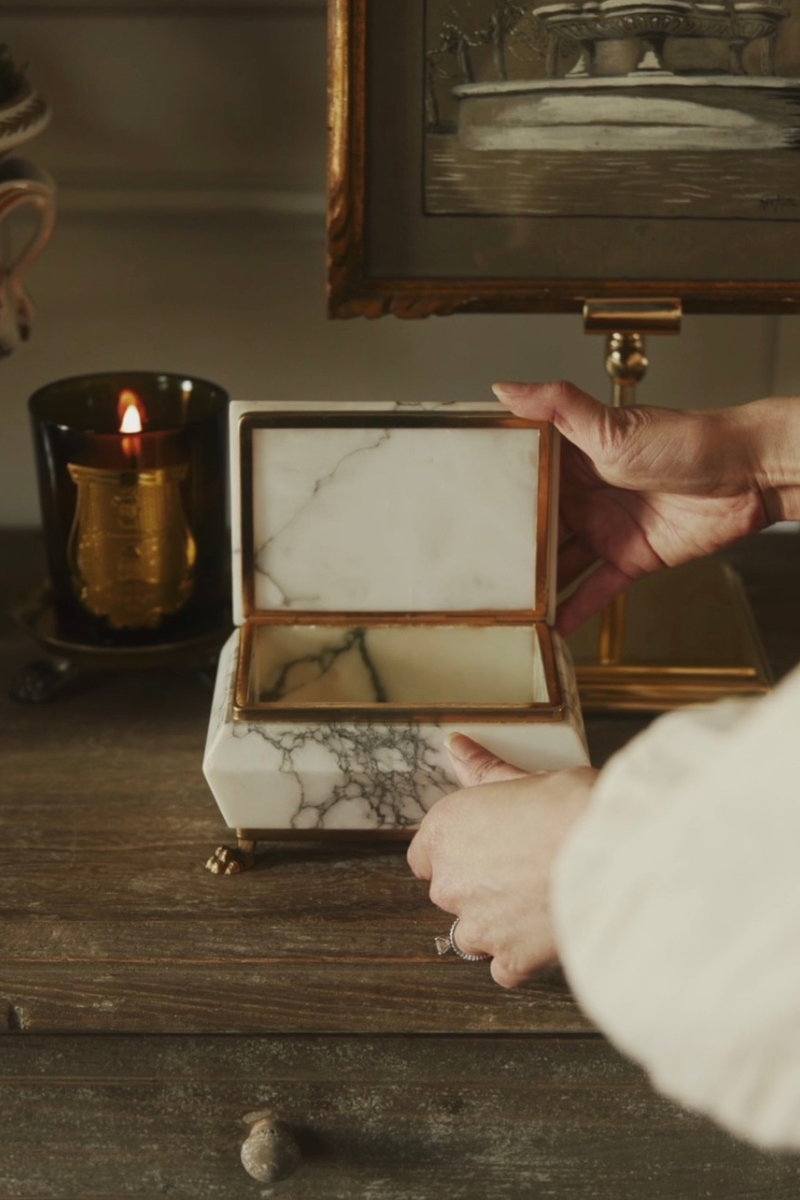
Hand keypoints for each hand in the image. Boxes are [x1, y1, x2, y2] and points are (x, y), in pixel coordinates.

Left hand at [407, 734, 596, 987]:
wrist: (615, 853)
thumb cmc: (571, 807)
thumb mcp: (526, 776)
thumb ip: (484, 771)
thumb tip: (456, 746)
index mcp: (445, 832)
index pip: (424, 855)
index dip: (457, 852)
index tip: (484, 847)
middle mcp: (451, 882)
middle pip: (450, 893)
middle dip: (480, 886)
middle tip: (525, 869)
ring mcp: (478, 926)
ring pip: (473, 934)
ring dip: (496, 923)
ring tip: (538, 902)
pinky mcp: (511, 960)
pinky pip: (503, 968)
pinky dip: (519, 958)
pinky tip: (545, 937)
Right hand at [492, 381, 793, 634]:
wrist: (744, 475)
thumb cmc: (685, 440)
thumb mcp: (611, 424)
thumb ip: (557, 406)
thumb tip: (503, 389)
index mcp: (573, 461)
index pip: (522, 477)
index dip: (492, 492)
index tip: (456, 505)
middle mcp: (585, 496)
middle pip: (535, 527)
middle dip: (506, 546)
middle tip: (468, 569)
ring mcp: (606, 530)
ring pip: (559, 563)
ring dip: (535, 583)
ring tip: (503, 603)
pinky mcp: (631, 559)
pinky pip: (595, 589)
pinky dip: (574, 610)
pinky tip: (551, 627)